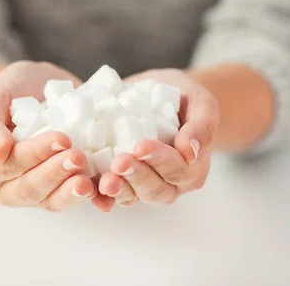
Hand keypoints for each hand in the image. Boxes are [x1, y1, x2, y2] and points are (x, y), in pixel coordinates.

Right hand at [0, 61, 113, 211]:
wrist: (43, 88)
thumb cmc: (15, 89)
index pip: (8, 166)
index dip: (34, 154)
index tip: (61, 138)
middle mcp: (10, 185)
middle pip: (29, 189)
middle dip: (55, 173)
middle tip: (78, 156)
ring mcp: (39, 191)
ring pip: (51, 201)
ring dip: (71, 193)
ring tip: (88, 181)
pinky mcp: (65, 190)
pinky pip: (75, 201)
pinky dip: (92, 200)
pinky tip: (104, 195)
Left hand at [98, 69, 218, 205]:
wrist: (159, 94)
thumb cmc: (184, 97)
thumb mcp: (201, 102)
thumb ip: (203, 125)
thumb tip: (190, 151)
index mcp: (193, 168)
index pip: (179, 169)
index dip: (160, 160)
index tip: (141, 146)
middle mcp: (169, 183)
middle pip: (155, 189)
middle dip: (137, 176)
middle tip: (120, 161)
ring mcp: (143, 185)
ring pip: (132, 196)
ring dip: (118, 189)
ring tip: (105, 180)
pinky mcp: (120, 179)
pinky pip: (110, 193)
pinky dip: (98, 194)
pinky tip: (87, 188)